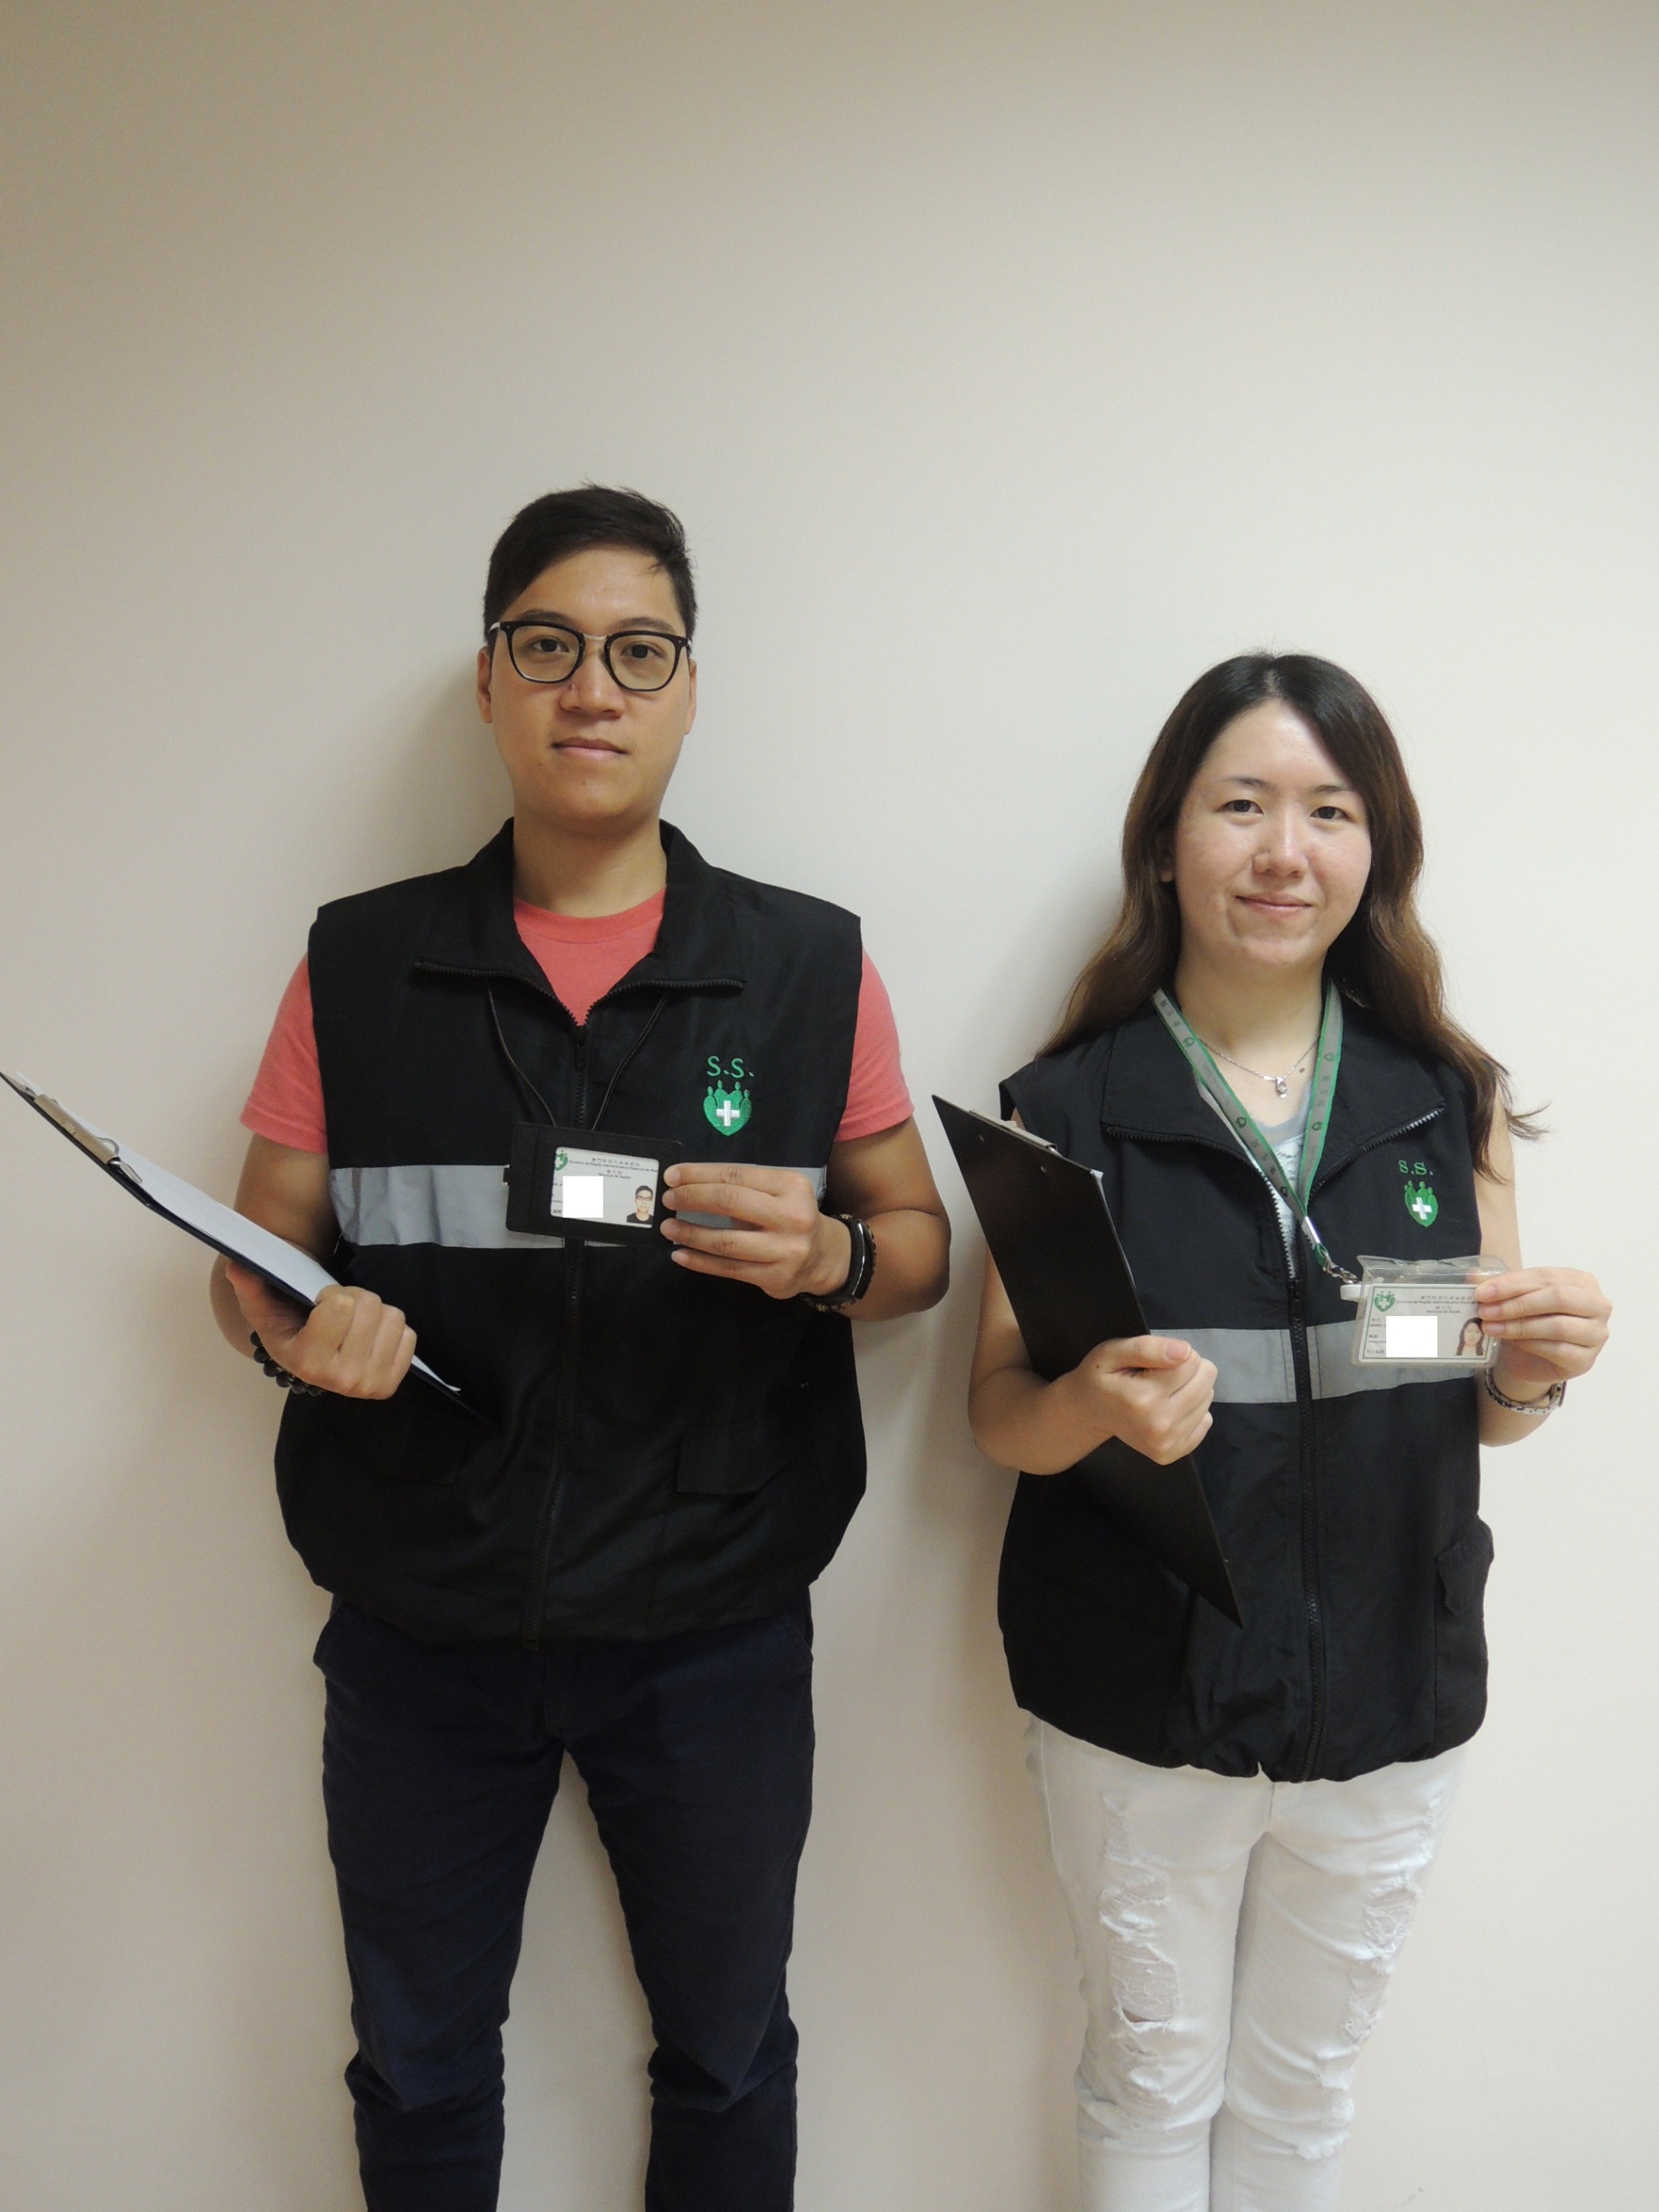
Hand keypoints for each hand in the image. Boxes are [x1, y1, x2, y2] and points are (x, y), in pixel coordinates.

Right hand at [223, 1261, 416, 1399]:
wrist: (309, 1358)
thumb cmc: (288, 1327)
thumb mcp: (263, 1308)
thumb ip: (250, 1286)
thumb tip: (238, 1265)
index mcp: (307, 1362)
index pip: (341, 1305)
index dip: (332, 1294)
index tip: (320, 1304)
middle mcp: (341, 1380)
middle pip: (369, 1306)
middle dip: (354, 1298)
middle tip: (339, 1313)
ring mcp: (368, 1385)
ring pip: (392, 1317)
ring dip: (374, 1312)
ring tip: (353, 1324)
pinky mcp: (390, 1383)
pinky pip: (408, 1335)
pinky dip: (391, 1329)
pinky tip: (369, 1337)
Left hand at [660, 1165, 852, 1301]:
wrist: (825, 1257)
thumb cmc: (791, 1216)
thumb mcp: (778, 1193)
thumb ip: (743, 1188)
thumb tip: (688, 1185)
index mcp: (791, 1186)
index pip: (736, 1175)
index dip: (699, 1175)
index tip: (672, 1176)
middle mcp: (793, 1216)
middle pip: (730, 1203)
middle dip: (692, 1199)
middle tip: (668, 1200)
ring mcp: (786, 1250)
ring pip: (726, 1241)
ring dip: (690, 1234)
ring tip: (668, 1228)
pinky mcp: (776, 1278)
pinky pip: (729, 1269)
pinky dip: (700, 1261)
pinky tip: (681, 1254)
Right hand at [1060, 1334, 1216, 1464]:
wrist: (1088, 1413)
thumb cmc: (1101, 1378)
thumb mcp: (1113, 1352)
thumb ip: (1147, 1348)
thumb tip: (1185, 1352)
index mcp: (1143, 1398)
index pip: (1190, 1361)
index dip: (1174, 1353)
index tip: (1153, 1362)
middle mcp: (1159, 1425)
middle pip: (1205, 1379)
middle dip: (1185, 1369)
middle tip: (1158, 1375)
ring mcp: (1167, 1444)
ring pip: (1207, 1398)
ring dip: (1188, 1389)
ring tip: (1160, 1391)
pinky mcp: (1173, 1454)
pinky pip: (1206, 1421)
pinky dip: (1191, 1411)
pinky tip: (1167, 1409)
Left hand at [1474, 1267, 1609, 1395]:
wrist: (1533, 1359)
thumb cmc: (1530, 1319)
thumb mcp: (1514, 1298)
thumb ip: (1498, 1285)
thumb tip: (1474, 1276)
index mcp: (1581, 1281)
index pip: (1546, 1276)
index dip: (1512, 1283)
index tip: (1482, 1292)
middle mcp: (1597, 1304)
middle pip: (1558, 1298)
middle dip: (1518, 1304)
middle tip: (1486, 1311)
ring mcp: (1596, 1334)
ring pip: (1558, 1326)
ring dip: (1519, 1326)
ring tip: (1491, 1327)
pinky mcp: (1586, 1359)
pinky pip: (1558, 1349)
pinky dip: (1531, 1344)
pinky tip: (1512, 1342)